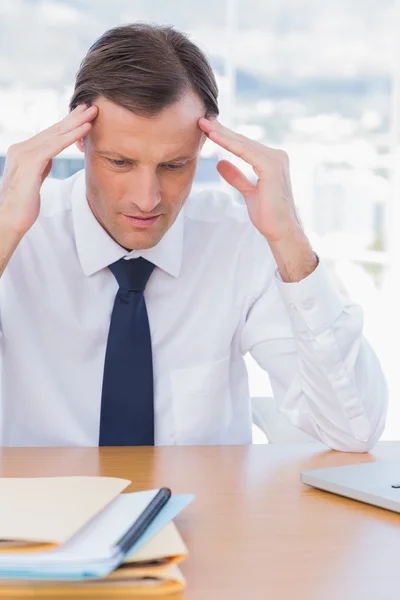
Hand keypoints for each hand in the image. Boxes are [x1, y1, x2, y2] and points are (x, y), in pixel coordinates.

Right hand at [0, 104, 97, 234]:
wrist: (9, 220)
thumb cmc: (23, 205)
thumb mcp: (34, 180)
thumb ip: (40, 166)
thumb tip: (48, 158)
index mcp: (22, 151)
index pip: (48, 135)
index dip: (66, 124)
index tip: (81, 115)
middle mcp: (21, 148)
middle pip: (53, 130)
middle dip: (73, 117)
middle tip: (91, 106)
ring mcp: (24, 154)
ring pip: (56, 134)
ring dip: (76, 122)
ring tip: (93, 113)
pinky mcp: (31, 163)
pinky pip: (55, 146)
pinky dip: (72, 136)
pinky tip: (85, 129)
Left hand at [198, 117, 317, 281]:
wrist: (280, 231)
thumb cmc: (268, 215)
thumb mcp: (248, 192)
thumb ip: (236, 177)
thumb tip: (220, 163)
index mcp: (271, 161)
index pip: (244, 146)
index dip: (225, 137)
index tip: (207, 129)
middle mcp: (276, 156)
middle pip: (243, 141)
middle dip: (221, 130)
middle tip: (202, 119)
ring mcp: (275, 159)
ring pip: (242, 143)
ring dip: (222, 133)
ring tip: (204, 124)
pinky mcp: (271, 166)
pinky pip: (245, 151)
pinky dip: (228, 143)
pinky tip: (214, 137)